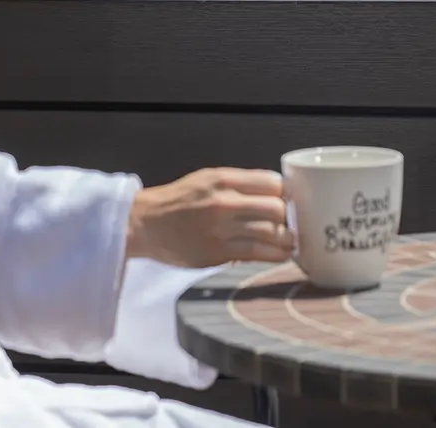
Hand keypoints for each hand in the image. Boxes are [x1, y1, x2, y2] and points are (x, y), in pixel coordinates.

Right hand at [124, 167, 293, 266]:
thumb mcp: (207, 179)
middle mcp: (224, 202)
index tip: (286, 201)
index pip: (272, 182)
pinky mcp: (219, 252)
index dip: (284, 193)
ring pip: (272, 233)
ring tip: (288, 242)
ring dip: (286, 239)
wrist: (146, 224)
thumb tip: (274, 194)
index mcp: (223, 179)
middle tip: (287, 224)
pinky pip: (258, 254)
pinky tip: (280, 254)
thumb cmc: (179, 201)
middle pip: (277, 208)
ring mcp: (222, 229)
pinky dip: (275, 255)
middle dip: (287, 217)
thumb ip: (238, 184)